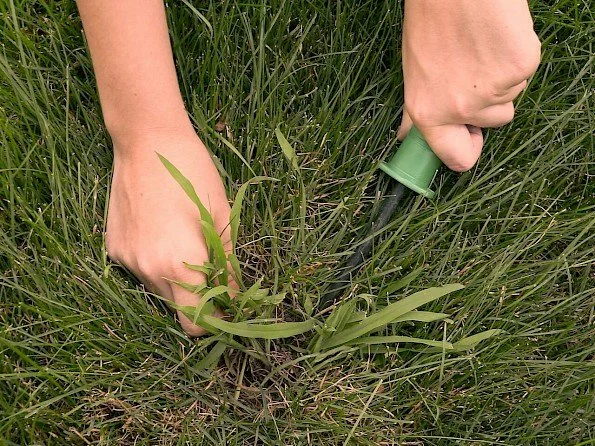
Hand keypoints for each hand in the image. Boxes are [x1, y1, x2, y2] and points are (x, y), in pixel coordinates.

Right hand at [105, 127, 231, 335]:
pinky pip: (141, 269)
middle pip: (177, 308)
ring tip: (186, 244)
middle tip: (214, 273)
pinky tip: (162, 232)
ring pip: (158, 289)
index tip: (228, 306)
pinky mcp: (113, 247)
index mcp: (179, 265)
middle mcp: (148, 270)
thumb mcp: (222, 217)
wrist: (146, 141)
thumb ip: (228, 264)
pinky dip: (155, 262)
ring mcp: (126, 260)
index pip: (196, 323)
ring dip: (177, 280)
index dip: (216, 321)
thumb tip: (236, 295)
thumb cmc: (193, 174)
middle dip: (198, 299)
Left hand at [397, 0, 540, 170]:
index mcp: (429, 113)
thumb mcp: (414, 71)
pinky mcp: (520, 67)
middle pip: (493, 122)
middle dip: (487, 102)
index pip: (457, 159)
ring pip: (511, 95)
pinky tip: (496, 37)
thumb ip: (417, 109)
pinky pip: (525, 72)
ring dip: (501, 77)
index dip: (466, 150)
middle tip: (472, 69)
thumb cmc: (431, 20)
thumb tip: (407, 134)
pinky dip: (516, 57)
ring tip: (481, 46)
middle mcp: (461, 108)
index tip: (469, 137)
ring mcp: (494, 90)